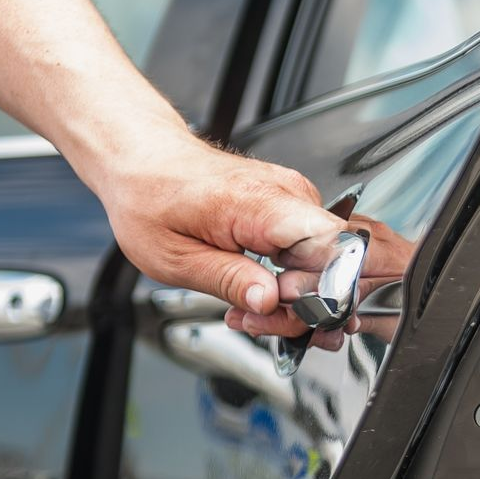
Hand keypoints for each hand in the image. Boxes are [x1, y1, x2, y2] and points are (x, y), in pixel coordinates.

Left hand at [87, 116, 343, 314]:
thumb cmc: (152, 196)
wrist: (145, 160)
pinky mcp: (294, 210)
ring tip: (248, 307)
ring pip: (325, 267)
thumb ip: (228, 281)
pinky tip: (258, 290)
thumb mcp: (174, 256)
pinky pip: (311, 255)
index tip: (281, 305)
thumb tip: (269, 302)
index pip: (334, 245)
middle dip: (302, 308)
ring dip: (294, 300)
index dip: (321, 288)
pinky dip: (290, 282)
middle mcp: (289, 196)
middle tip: (254, 319)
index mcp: (261, 203)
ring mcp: (296, 200)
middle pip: (334, 266)